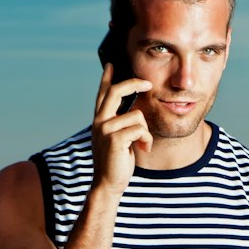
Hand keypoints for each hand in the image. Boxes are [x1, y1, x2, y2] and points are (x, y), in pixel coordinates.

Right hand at [91, 63, 152, 192]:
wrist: (109, 184)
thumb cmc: (117, 162)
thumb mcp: (118, 139)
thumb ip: (121, 124)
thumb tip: (135, 111)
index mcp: (100, 120)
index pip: (103, 93)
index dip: (107, 78)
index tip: (112, 64)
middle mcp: (99, 121)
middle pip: (117, 91)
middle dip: (135, 84)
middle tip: (149, 84)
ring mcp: (105, 129)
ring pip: (137, 115)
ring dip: (146, 132)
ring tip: (142, 144)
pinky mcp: (114, 139)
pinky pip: (140, 129)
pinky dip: (147, 140)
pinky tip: (143, 149)